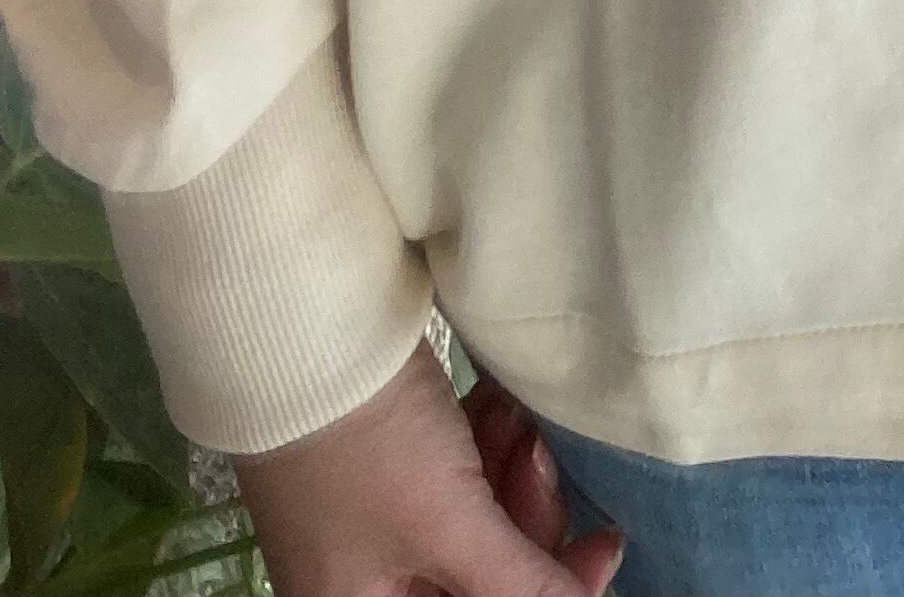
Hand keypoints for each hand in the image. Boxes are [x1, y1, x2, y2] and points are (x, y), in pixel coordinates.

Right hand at [232, 343, 623, 595]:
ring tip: (515, 424)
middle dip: (525, 520)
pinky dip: (485, 444)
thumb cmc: (368, 447)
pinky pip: (455, 476)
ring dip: (511, 472)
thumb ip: (518, 583)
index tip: (603, 544)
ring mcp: (374, 519)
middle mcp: (368, 579)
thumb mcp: (448, 523)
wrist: (301, 332)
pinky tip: (495, 407)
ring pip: (475, 520)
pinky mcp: (386, 461)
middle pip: (477, 576)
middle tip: (538, 458)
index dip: (546, 592)